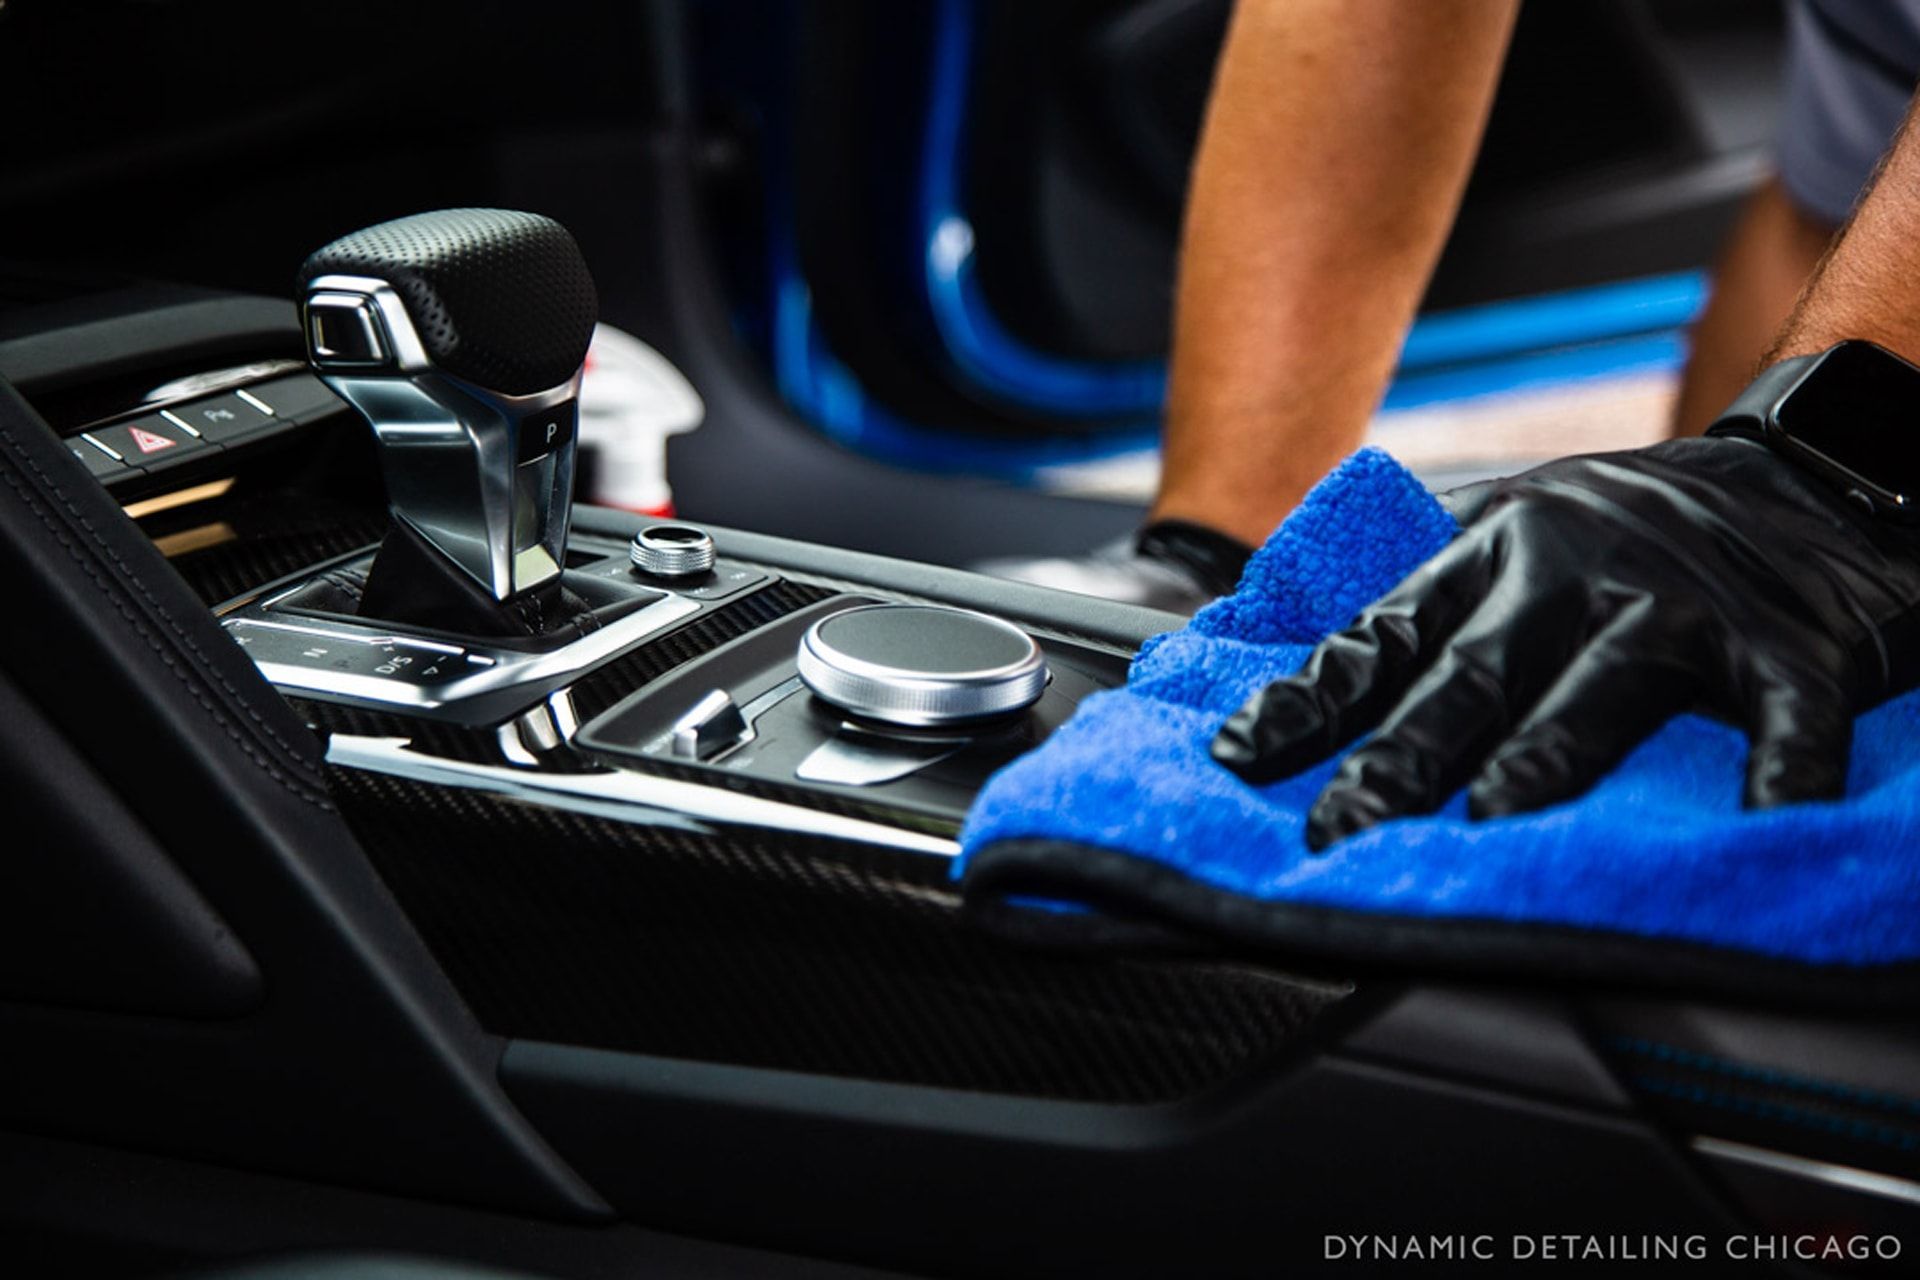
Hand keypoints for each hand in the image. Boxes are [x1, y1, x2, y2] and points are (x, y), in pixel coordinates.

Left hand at [1211, 436, 1919, 849]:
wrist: (1800, 475)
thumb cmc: (1626, 524)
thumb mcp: (1509, 523)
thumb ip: (1413, 584)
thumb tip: (1274, 631)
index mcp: (1493, 549)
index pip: (1381, 633)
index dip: (1308, 699)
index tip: (1240, 754)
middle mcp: (1574, 574)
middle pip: (1472, 674)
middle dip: (1399, 755)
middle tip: (1339, 824)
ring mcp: (1680, 608)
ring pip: (1600, 688)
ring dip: (1545, 755)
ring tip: (1492, 815)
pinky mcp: (1788, 647)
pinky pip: (1783, 714)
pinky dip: (1779, 766)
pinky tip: (1762, 817)